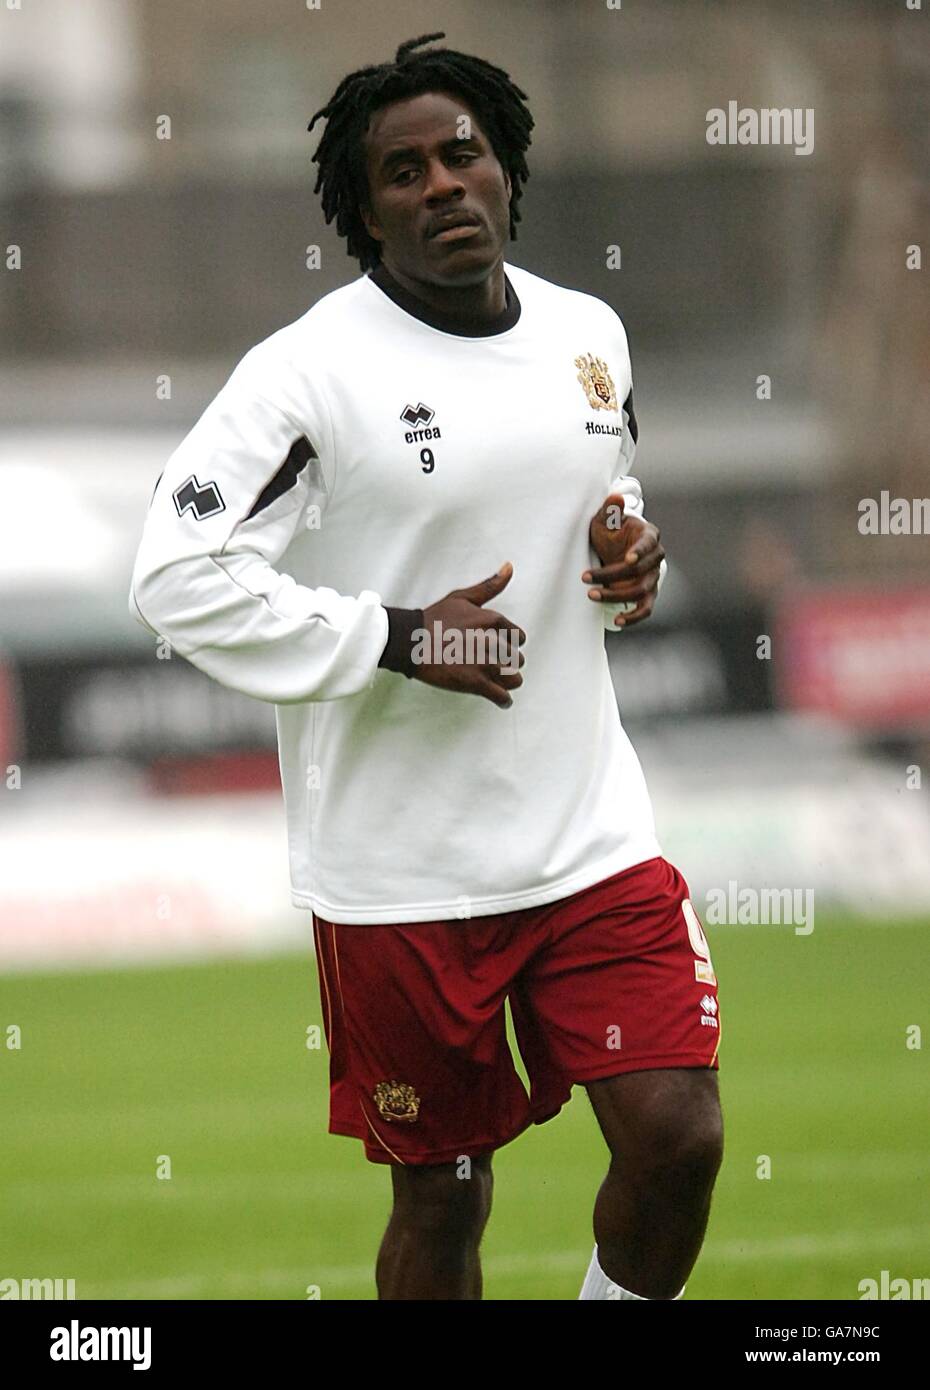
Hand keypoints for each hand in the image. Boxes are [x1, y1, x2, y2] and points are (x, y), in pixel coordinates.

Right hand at [414, 563, 525, 708]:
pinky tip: (500, 699)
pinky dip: (503, 700)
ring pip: (514, 678)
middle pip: (517, 659)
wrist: (410, 642)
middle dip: (505, 663)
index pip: (518, 638)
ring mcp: (485, 663)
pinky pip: (502, 696)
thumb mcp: (462, 597)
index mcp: (493, 620)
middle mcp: (493, 641)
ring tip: (492, 680)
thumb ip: (490, 585)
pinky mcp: (475, 683)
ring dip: (506, 681)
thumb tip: (510, 566)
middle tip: (487, 664)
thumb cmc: (434, 618)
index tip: (493, 646)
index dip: (507, 643)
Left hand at [583, 493, 664, 627]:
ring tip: (592, 595)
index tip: (628, 559)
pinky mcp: (647, 594)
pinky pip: (646, 609)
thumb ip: (610, 510)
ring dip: (615, 595)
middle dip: (612, 575)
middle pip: (640, 570)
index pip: (649, 544)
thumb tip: (615, 498)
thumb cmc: (611, 532)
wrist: (614, 549)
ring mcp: (653, 577)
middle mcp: (655, 557)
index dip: (640, 551)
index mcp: (649, 535)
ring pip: (640, 591)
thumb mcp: (606, 520)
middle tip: (585, 577)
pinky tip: (618, 621)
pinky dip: (634, 617)